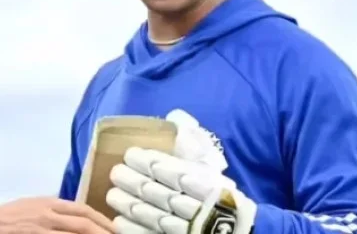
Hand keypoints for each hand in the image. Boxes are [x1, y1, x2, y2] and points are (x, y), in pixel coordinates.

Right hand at [0, 196, 115, 233]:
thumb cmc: (10, 215)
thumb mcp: (34, 204)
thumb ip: (53, 209)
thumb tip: (74, 216)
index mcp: (49, 202)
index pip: (82, 210)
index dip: (100, 219)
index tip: (113, 227)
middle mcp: (48, 213)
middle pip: (83, 223)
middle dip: (102, 231)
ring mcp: (42, 228)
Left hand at [106, 148, 255, 233]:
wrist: (244, 232)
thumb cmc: (225, 201)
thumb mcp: (214, 178)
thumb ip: (192, 162)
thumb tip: (174, 132)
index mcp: (208, 188)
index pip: (175, 172)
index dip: (150, 163)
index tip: (131, 154)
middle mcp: (198, 208)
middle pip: (160, 193)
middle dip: (134, 181)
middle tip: (115, 172)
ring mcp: (190, 227)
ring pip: (155, 215)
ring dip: (131, 204)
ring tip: (112, 195)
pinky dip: (136, 229)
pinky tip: (120, 220)